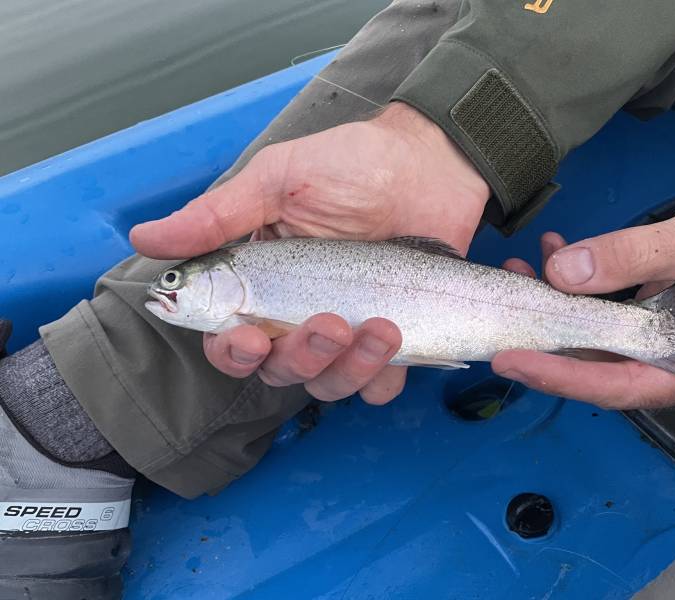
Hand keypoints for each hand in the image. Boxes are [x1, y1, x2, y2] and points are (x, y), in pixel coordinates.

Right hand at [131, 102, 488, 403]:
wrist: (429, 164)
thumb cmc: (351, 165)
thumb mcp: (279, 180)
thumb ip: (217, 216)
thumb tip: (143, 239)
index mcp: (261, 282)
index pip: (229, 337)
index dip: (231, 351)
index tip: (250, 338)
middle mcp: (296, 314)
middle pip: (278, 369)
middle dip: (300, 356)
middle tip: (331, 323)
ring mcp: (346, 329)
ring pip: (327, 383)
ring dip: (348, 368)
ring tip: (382, 326)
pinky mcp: (392, 340)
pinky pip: (379, 384)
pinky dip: (386, 375)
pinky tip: (400, 340)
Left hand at [493, 173, 674, 408]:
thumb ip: (630, 257)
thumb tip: (563, 274)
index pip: (616, 385)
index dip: (560, 377)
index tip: (511, 360)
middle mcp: (673, 369)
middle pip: (594, 368)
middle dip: (544, 338)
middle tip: (501, 313)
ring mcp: (657, 348)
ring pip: (590, 340)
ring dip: (553, 306)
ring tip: (521, 269)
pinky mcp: (645, 324)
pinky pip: (599, 314)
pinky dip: (574, 287)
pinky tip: (553, 254)